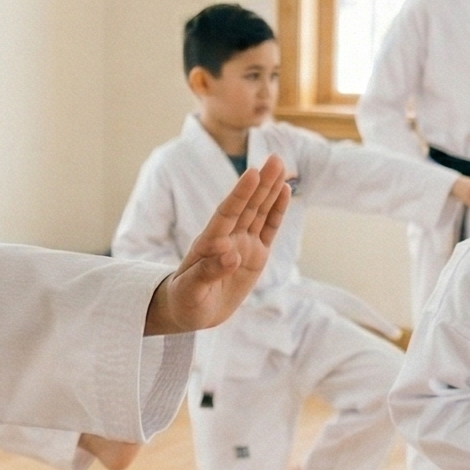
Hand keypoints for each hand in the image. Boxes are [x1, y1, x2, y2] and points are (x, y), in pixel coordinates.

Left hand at [145, 156, 289, 335]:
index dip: (239, 194)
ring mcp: (242, 244)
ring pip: (259, 212)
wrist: (190, 310)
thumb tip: (231, 256)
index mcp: (209, 243)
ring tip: (280, 166)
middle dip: (261, 183)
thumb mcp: (191, 290)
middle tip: (275, 159)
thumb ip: (208, 272)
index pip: (227, 214)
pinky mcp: (255, 255)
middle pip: (247, 206)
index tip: (252, 174)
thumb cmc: (184, 300)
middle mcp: (227, 238)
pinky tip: (284, 191)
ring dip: (270, 190)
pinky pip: (268, 229)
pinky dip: (276, 211)